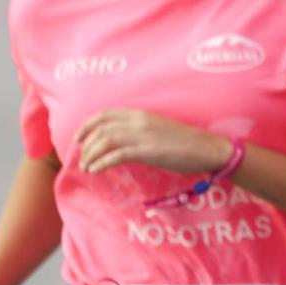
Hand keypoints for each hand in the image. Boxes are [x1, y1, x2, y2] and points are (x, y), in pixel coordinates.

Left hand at [74, 110, 229, 176]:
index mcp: (140, 114)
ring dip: (91, 155)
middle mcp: (138, 121)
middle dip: (86, 145)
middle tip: (81, 158)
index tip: (77, 137)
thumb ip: (140, 130)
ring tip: (86, 167)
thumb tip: (121, 142)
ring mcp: (143, 136)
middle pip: (101, 129)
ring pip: (105, 141)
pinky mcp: (148, 151)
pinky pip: (117, 155)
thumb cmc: (186, 141)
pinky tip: (96, 170)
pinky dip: (101, 163)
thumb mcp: (158, 129)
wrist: (207, 148)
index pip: (105, 114)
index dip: (87, 125)